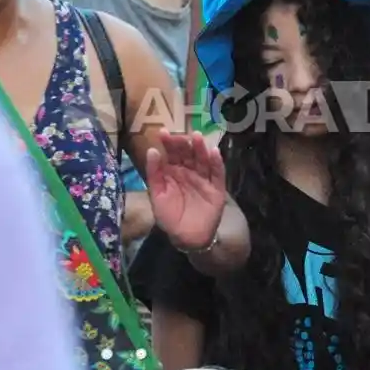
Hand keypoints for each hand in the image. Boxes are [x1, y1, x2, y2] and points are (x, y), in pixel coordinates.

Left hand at [144, 129, 226, 251]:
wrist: (186, 238)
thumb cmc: (169, 217)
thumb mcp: (157, 195)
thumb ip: (154, 174)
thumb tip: (151, 150)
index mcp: (173, 172)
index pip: (171, 153)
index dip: (167, 143)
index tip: (162, 132)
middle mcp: (189, 172)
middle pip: (187, 153)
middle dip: (184, 143)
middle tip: (181, 135)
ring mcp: (203, 179)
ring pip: (203, 160)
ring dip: (200, 148)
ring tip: (197, 137)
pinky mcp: (216, 188)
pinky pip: (217, 174)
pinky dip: (216, 163)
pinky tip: (214, 152)